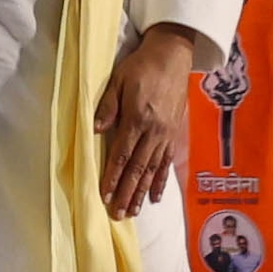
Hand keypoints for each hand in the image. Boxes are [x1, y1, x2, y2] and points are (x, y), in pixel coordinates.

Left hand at [94, 19, 210, 216]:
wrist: (173, 57)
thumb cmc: (142, 66)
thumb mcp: (119, 80)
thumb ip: (108, 106)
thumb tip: (96, 130)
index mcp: (138, 118)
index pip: (122, 154)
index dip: (112, 176)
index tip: (104, 195)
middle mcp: (155, 131)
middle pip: (138, 168)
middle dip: (126, 193)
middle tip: (118, 214)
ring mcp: (167, 135)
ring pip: (153, 170)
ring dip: (141, 192)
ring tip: (133, 211)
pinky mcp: (176, 135)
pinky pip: (167, 163)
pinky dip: (160, 181)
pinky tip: (155, 197)